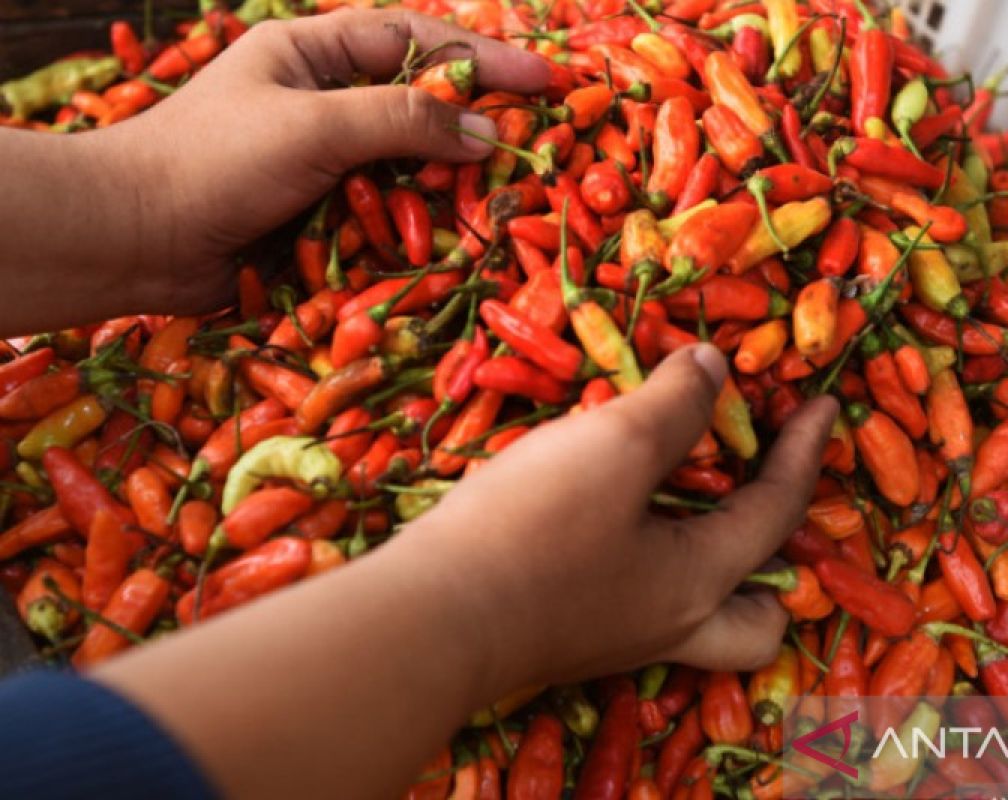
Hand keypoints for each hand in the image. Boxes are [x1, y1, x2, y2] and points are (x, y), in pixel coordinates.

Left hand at [106, 9, 548, 314]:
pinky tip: (449, 242)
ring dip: (446, 186)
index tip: (545, 79)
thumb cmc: (214, 161)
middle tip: (538, 146)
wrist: (135, 240)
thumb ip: (402, 122)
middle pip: (417, 107)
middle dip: (474, 127)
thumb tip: (486, 132)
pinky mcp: (317, 220)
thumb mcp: (314, 125)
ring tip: (502, 200)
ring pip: (404, 169)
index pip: (414, 44)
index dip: (482, 59)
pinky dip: (412, 229)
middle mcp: (320, 104)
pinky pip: (380, 218)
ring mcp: (320, 165)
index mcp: (311, 55)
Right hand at [404, 344, 838, 696]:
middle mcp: (670, 622)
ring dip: (710, 562)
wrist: (430, 616)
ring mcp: (616, 637)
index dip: (805, 449)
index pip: (778, 510)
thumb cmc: (535, 530)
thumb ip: (674, 403)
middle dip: (777, 570)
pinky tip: (611, 511)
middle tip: (758, 507)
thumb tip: (713, 367)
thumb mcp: (616, 446)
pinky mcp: (566, 632)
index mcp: (699, 580)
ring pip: (698, 616)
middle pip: (758, 620)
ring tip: (687, 500)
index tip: (827, 405)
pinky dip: (649, 555)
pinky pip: (638, 600)